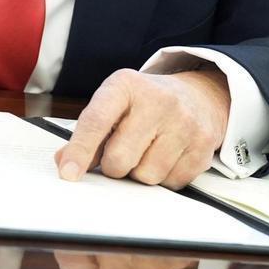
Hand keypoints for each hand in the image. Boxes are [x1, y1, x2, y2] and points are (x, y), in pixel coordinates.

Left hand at [55, 69, 229, 189]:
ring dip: (140, 173)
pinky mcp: (203, 147)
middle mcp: (158, 101)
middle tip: (121, 152)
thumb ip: (88, 132)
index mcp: (126, 85)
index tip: (69, 173)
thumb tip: (65, 162)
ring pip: (146, 176)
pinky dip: (163, 178)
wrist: (198, 96)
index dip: (80, 151)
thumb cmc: (147, 103)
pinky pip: (170, 183)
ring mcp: (185, 124)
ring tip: (147, 152)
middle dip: (114, 166)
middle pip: (120, 159)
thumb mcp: (114, 104)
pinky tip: (166, 156)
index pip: (97, 121)